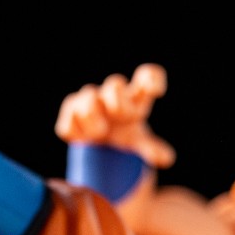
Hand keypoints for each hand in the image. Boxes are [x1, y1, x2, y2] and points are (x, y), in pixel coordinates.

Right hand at [54, 64, 176, 168]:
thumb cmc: (126, 138)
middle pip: (115, 84)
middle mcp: (112, 95)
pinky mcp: (70, 114)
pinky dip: (75, 129)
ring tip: (99, 133)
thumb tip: (165, 158)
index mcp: (135, 99)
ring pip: (87, 96)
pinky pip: (69, 117)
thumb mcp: (142, 144)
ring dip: (93, 115)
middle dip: (119, 104)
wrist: (101, 148)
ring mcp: (90, 101)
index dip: (151, 78)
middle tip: (122, 120)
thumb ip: (152, 149)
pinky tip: (82, 139)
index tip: (156, 91)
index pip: (147, 76)